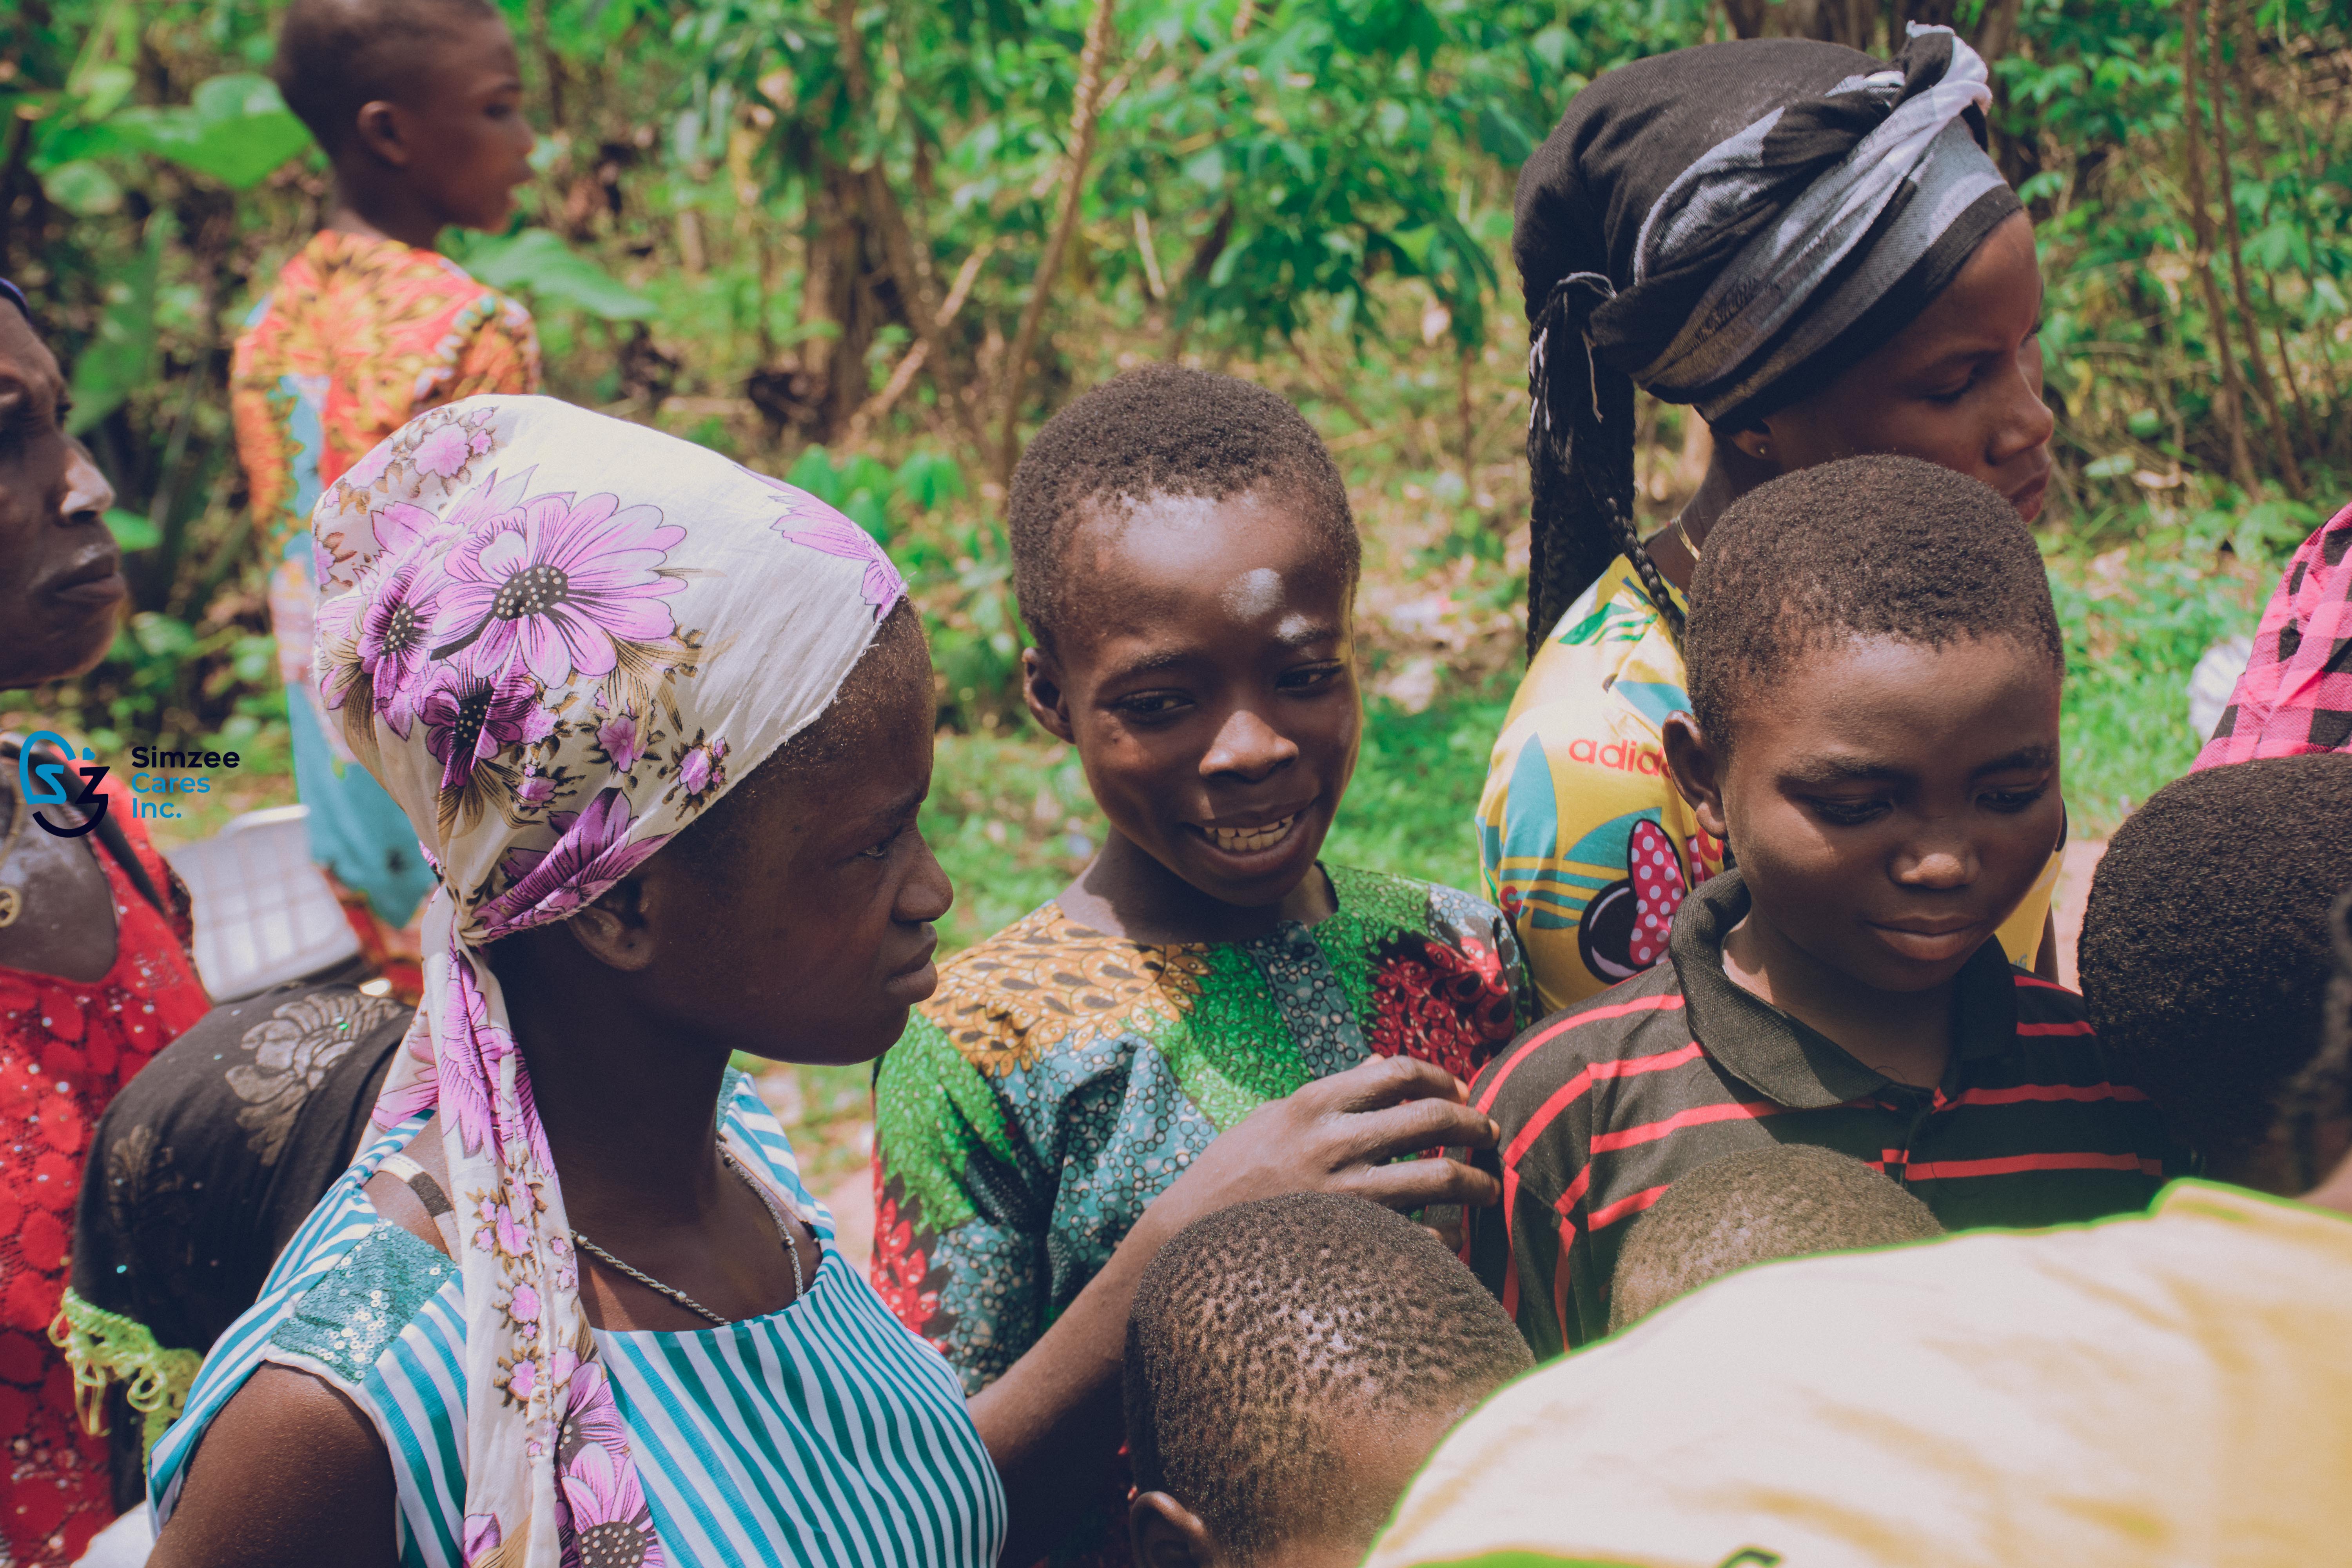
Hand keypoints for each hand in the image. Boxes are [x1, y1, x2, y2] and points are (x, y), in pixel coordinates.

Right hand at [1142, 1054, 1500, 1241]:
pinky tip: (1449, 1238)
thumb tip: (1381, 1065)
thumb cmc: (1232, 1174)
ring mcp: (1344, 1194)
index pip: (1397, 1071)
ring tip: (1486, 1188)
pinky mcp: (1350, 1241)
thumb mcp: (1273, 1119)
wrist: (1188, 1240)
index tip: (1458, 1089)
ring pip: (1440, 1176)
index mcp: (1313, 1104)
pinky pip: (1421, 1238)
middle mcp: (1334, 1142)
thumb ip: (1332, 1094)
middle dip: (1473, 1123)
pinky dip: (1444, 1238)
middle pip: (1431, 1117)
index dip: (1439, 1077)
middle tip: (1489, 1132)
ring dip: (1476, 1182)